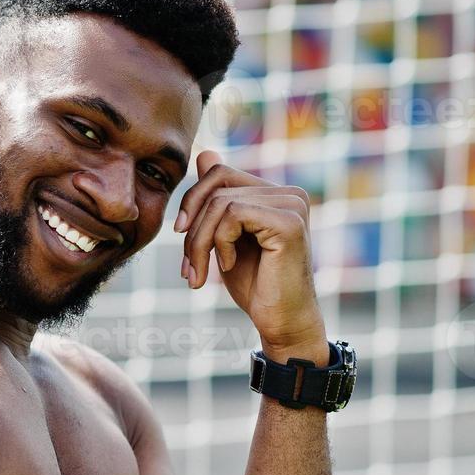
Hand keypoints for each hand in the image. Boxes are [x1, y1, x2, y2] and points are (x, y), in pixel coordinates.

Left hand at [174, 150, 326, 362]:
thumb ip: (218, 198)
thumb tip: (205, 153)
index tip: (182, 236)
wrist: (279, 320)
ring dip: (199, 244)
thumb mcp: (225, 236)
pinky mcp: (289, 221)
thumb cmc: (255, 284)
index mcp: (274, 193)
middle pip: (215, 187)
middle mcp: (288, 192)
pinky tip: (230, 265)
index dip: (191, 201)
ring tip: (200, 273)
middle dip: (192, 229)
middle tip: (188, 266)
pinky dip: (220, 243)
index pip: (218, 173)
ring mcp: (292, 204)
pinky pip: (232, 215)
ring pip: (219, 204)